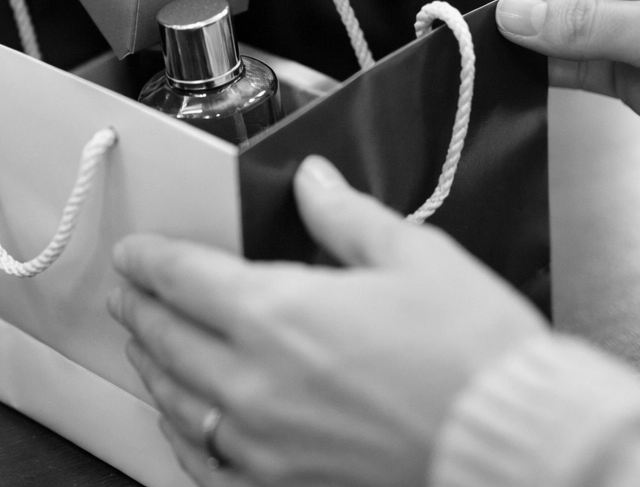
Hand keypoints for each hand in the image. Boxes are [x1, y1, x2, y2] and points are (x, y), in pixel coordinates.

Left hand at [109, 155, 545, 486]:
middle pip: (169, 337)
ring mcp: (265, 446)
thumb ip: (345, 216)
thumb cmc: (471, 351)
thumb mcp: (412, 256)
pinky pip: (207, 465)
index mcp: (281, 314)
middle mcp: (256, 382)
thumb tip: (311, 180)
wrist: (514, 446)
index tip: (133, 252)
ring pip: (178, 401)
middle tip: (126, 291)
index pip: (186, 278)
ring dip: (151, 366)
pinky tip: (176, 423)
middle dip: (140, 308)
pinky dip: (180, 436)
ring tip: (140, 345)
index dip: (151, 260)